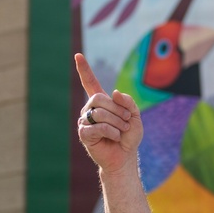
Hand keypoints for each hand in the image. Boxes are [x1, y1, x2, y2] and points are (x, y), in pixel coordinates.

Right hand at [75, 53, 142, 173]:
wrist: (125, 156)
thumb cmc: (129, 136)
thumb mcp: (135, 116)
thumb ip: (128, 102)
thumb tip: (114, 92)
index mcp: (101, 102)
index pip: (90, 83)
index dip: (84, 70)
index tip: (78, 56)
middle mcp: (90, 109)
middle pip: (99, 98)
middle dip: (118, 110)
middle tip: (127, 120)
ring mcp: (85, 121)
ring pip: (100, 113)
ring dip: (117, 122)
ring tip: (122, 131)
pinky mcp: (84, 134)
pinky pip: (98, 127)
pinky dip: (111, 132)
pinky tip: (115, 137)